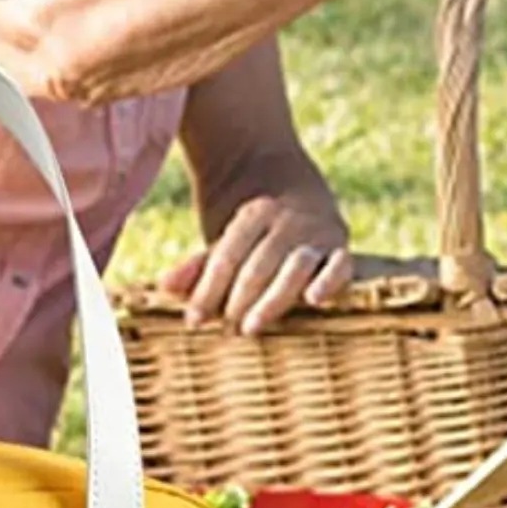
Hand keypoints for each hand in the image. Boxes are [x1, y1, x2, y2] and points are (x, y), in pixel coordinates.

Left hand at [159, 185, 355, 333]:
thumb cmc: (251, 224)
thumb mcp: (225, 235)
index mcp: (252, 214)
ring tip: (252, 327)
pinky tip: (314, 301)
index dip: (208, 288)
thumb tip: (165, 288)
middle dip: (239, 299)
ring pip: (295, 267)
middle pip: (259, 264)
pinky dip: (330, 281)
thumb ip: (200, 264)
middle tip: (227, 332)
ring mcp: (316, 232)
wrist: (289, 175)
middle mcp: (286, 221)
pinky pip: (340, 263)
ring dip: (273, 299)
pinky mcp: (341, 246)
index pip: (227, 256)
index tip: (193, 321)